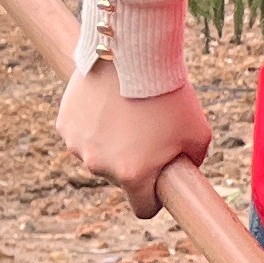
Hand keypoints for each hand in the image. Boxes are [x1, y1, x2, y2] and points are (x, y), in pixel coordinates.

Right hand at [58, 67, 211, 218]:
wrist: (135, 53)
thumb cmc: (172, 95)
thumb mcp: (198, 135)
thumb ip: (190, 163)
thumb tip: (180, 174)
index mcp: (133, 175)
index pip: (143, 209)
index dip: (154, 199)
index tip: (159, 186)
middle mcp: (100, 165)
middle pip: (119, 178)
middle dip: (133, 163)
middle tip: (147, 132)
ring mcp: (78, 145)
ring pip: (98, 156)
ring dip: (110, 143)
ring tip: (127, 114)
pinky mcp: (65, 123)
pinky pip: (82, 134)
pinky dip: (93, 125)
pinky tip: (107, 105)